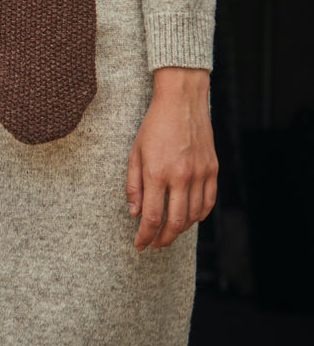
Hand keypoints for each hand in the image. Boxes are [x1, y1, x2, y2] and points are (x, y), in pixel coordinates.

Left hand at [126, 67, 217, 249]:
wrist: (181, 101)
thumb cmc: (154, 125)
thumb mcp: (135, 152)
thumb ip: (133, 185)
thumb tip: (135, 213)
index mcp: (157, 172)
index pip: (151, 217)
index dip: (145, 236)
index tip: (139, 245)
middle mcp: (180, 176)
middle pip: (175, 223)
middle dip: (162, 239)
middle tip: (154, 244)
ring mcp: (199, 174)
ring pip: (193, 216)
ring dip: (181, 229)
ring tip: (169, 231)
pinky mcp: (212, 169)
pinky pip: (208, 202)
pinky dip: (199, 216)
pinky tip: (190, 218)